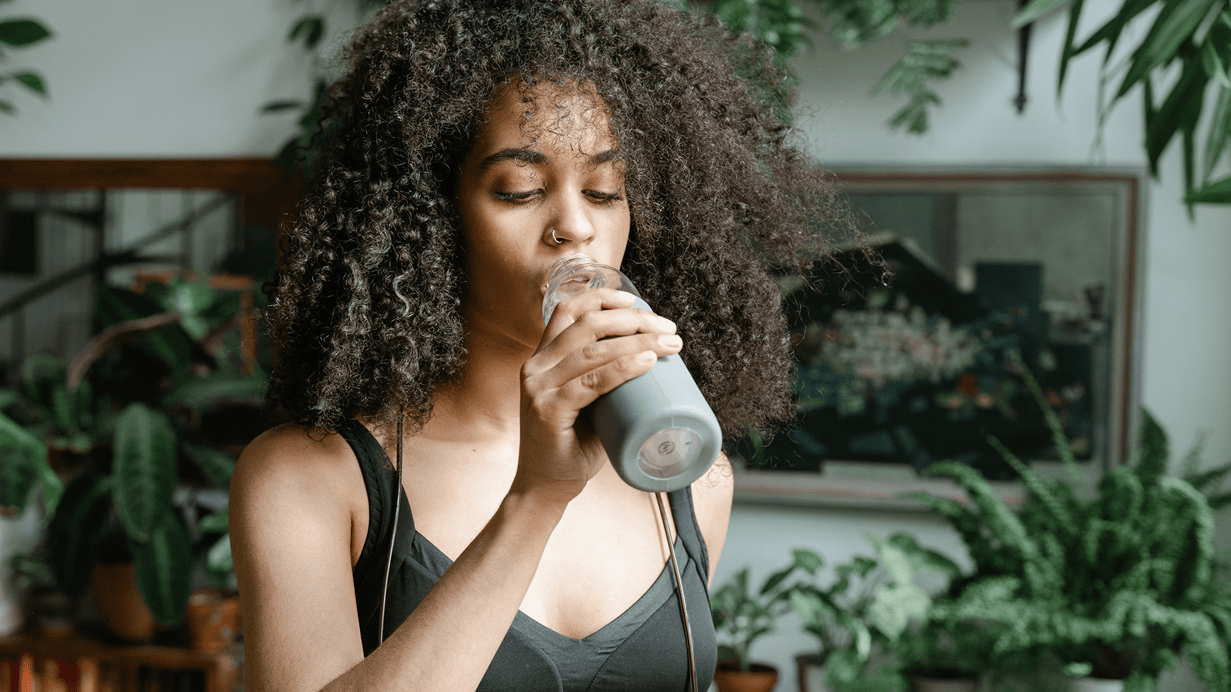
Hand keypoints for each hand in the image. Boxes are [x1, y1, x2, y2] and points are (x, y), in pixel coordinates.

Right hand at [512, 288, 681, 504]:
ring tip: (670, 345)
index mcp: (542, 358)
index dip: (602, 298)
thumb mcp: (586, 403)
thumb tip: (651, 359)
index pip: (568, 310)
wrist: (545, 487)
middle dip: (634, 320)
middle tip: (668, 329)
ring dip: (639, 342)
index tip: (637, 300)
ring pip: (594, 350)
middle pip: (588, 325)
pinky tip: (646, 362)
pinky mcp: (548, 410)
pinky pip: (591, 383)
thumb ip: (603, 380)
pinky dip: (622, 368)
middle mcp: (536, 366)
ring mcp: (539, 388)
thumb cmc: (572, 446)